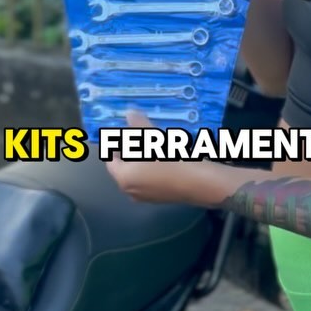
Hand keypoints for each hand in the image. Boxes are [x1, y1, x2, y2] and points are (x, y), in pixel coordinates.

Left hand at [105, 109, 223, 206]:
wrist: (199, 184)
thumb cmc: (170, 161)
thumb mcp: (153, 138)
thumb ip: (138, 125)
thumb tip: (129, 113)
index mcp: (123, 177)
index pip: (111, 158)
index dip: (117, 143)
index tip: (125, 130)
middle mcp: (130, 190)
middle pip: (124, 165)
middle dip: (130, 148)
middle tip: (139, 132)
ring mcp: (145, 196)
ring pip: (138, 172)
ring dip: (142, 157)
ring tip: (152, 141)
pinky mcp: (159, 197)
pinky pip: (150, 179)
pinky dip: (152, 167)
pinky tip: (164, 155)